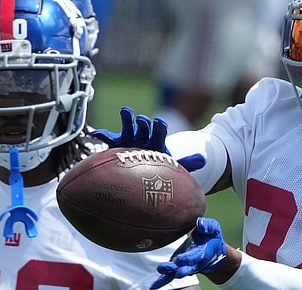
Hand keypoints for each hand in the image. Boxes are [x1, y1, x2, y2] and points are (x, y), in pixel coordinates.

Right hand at [91, 106, 206, 172]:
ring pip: (128, 126)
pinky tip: (96, 135)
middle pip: (144, 126)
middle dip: (143, 122)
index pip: (160, 130)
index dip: (159, 127)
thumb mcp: (174, 164)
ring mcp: (130, 137)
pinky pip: (109, 138)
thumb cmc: (159, 164)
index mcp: (157, 139)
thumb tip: (205, 159)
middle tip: (142, 120)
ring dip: (127, 119)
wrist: (143, 165)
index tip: (158, 123)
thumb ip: (188, 162)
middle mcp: (144, 135)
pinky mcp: (117, 143)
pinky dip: (102, 135)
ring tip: (126, 111)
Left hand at [150, 217, 226, 289]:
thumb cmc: (211, 237)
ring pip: (177, 272)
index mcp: (202, 253)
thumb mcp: (214, 229)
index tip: (181, 259)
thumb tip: (200, 224)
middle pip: (187, 267)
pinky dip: (162, 281)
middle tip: (174, 267)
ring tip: (161, 269)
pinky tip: (153, 286)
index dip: (189, 258)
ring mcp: (184, 267)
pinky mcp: (177, 268)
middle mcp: (193, 263)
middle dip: (181, 268)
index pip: (196, 257)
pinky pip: (169, 276)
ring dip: (169, 272)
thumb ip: (209, 226)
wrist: (213, 252)